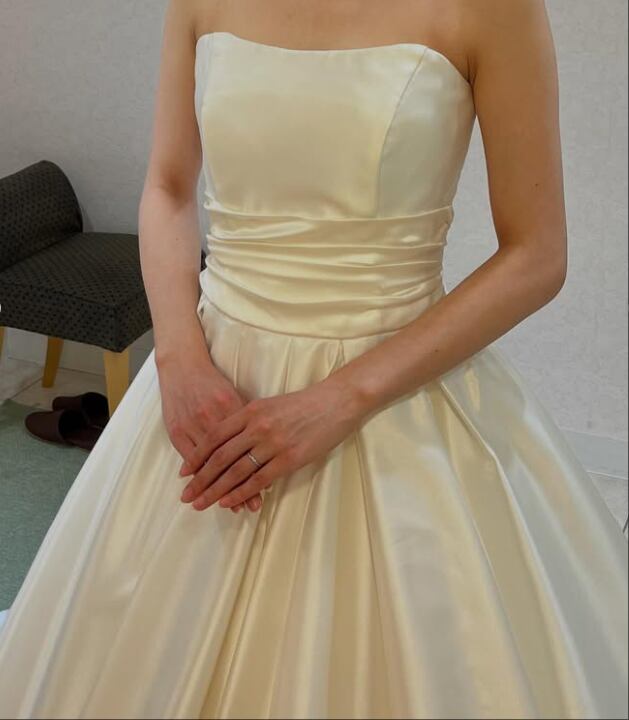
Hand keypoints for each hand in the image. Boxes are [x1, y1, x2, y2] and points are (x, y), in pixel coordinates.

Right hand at [157, 354, 262, 512]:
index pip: (248, 446)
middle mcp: (215, 417)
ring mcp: (194, 424)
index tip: (263, 492)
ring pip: (209, 463)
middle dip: (238, 486)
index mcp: (234, 408)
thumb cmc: (213, 383)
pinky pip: (189, 457)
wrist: (183, 367)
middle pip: (230, 459)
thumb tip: (266, 448)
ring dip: (215, 486)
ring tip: (223, 505)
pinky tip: (202, 487)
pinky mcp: (177, 429)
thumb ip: (249, 421)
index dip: (255, 469)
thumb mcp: (235, 398)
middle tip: (248, 508)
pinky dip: (197, 474)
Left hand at [178, 377, 364, 510]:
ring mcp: (273, 443)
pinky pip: (258, 480)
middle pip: (220, 457)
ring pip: (236, 471)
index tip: (184, 472)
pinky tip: (229, 502)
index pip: (214, 437)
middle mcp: (257, 427)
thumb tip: (230, 442)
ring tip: (201, 503)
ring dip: (216, 490)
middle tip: (186, 495)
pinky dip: (241, 493)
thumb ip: (249, 421)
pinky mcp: (289, 458)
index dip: (197, 456)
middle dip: (200, 479)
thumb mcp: (270, 405)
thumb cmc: (304, 404)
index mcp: (250, 411)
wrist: (336, 402)